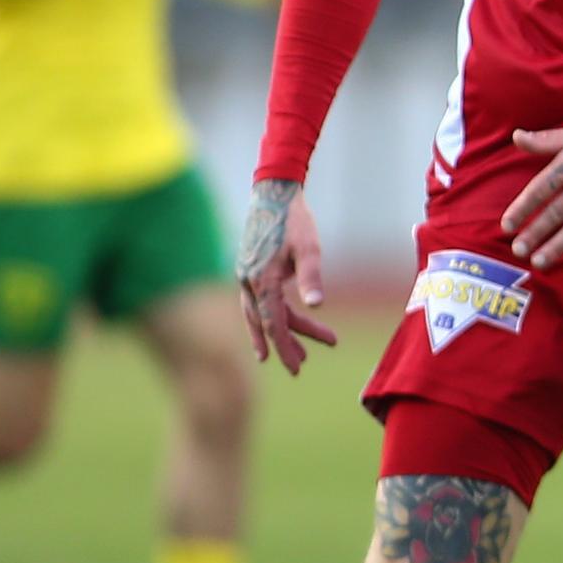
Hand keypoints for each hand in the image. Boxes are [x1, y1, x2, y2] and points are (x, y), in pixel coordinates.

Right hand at [238, 177, 337, 372]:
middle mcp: (249, 282)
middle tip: (303, 366)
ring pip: (263, 313)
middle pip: (268, 322)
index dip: (285, 348)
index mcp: (262, 280)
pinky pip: (260, 301)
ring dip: (284, 331)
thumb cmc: (294, 220)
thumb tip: (316, 305)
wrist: (273, 193)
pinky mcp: (250, 270)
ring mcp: (246, 276)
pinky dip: (274, 314)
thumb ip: (311, 276)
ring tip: (305, 351)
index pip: (273, 324)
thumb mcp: (309, 248)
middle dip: (287, 344)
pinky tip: (290, 322)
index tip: (297, 368)